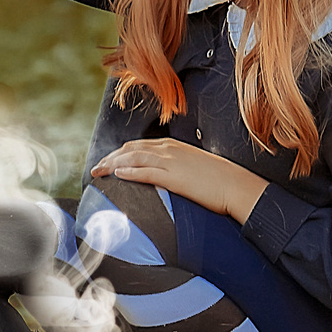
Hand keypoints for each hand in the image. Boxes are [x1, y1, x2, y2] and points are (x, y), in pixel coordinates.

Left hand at [91, 138, 269, 223]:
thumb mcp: (193, 166)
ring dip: (112, 164)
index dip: (118, 153)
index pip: (137, 146)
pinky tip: (118, 176)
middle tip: (95, 169)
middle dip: (109, 158)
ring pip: (134, 159)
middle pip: (130, 150)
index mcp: (172, 146)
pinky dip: (130, 172)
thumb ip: (176, 166)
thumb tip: (163, 175)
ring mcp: (171, 163)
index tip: (106, 162)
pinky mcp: (175, 178)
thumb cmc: (218, 179)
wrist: (236, 185)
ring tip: (98, 173)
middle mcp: (169, 150)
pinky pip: (147, 173)